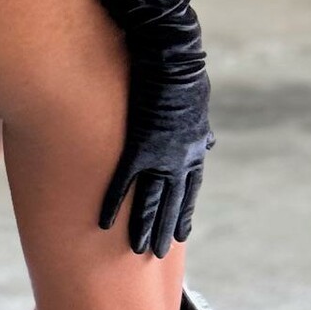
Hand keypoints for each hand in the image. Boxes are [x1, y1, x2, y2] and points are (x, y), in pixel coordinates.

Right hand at [98, 57, 213, 257]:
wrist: (173, 57)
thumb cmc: (184, 69)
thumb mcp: (199, 99)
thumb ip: (199, 124)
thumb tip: (207, 138)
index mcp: (195, 147)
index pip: (190, 189)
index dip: (184, 212)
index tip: (181, 233)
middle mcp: (181, 158)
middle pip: (172, 201)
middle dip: (165, 229)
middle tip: (156, 253)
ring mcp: (160, 155)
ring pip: (150, 201)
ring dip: (143, 227)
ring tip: (137, 250)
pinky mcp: (139, 148)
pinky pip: (123, 184)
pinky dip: (112, 204)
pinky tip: (103, 223)